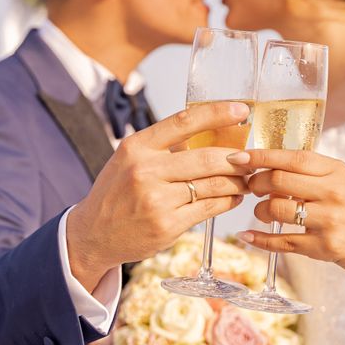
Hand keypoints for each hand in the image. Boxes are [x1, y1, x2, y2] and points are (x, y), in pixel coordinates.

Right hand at [66, 101, 252, 289]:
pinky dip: (227, 201)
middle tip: (251, 158)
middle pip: (207, 158)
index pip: (184, 121)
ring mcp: (157, 200)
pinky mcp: (167, 225)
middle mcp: (146, 170)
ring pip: (213, 185)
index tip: (242, 110)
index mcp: (137, 146)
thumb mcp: (130, 159)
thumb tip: (212, 133)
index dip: (217, 113)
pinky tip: (234, 197)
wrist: (93, 234)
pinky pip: (208, 208)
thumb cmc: (117, 192)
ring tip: (247, 179)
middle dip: (237, 158)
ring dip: (237, 182)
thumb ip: (164, 147)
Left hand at [227, 149, 344, 276]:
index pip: (292, 157)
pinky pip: (282, 242)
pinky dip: (260, 240)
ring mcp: (330, 221)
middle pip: (278, 181)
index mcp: (335, 170)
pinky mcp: (325, 248)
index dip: (260, 156)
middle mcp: (333, 192)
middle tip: (250, 186)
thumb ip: (309, 169)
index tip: (237, 156)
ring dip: (259, 211)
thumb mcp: (340, 177)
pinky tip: (248, 236)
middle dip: (256, 183)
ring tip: (260, 212)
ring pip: (277, 210)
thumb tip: (266, 160)